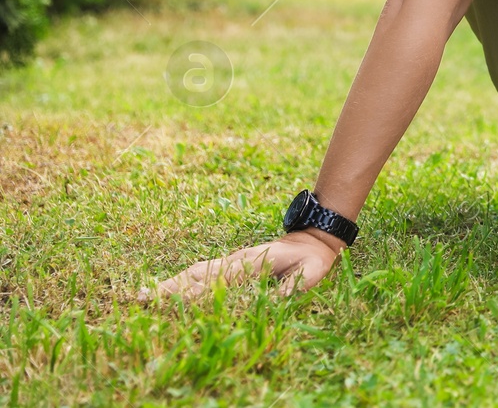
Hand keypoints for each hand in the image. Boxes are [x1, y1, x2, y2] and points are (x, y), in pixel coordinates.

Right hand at [142, 230, 343, 302]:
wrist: (315, 238)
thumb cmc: (313, 259)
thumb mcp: (310, 273)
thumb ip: (293, 287)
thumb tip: (275, 301)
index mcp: (251, 263)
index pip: (216, 280)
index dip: (193, 292)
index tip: (170, 301)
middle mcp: (236, 260)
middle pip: (196, 274)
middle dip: (169, 287)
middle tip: (140, 298)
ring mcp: (232, 261)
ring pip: (196, 272)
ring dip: (171, 283)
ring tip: (143, 294)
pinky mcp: (233, 264)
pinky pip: (204, 272)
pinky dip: (183, 280)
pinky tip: (169, 289)